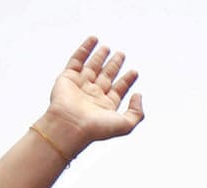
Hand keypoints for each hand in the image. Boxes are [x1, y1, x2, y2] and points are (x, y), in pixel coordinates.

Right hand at [40, 37, 143, 152]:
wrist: (70, 126)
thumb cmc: (96, 128)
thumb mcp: (125, 125)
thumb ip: (136, 112)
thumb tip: (139, 95)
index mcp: (106, 106)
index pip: (119, 89)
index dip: (127, 80)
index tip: (134, 71)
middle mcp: (93, 95)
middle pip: (106, 76)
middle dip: (114, 65)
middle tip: (122, 54)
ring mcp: (80, 86)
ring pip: (92, 67)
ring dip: (100, 56)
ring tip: (108, 47)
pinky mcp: (67, 77)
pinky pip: (77, 60)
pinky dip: (85, 49)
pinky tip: (93, 39)